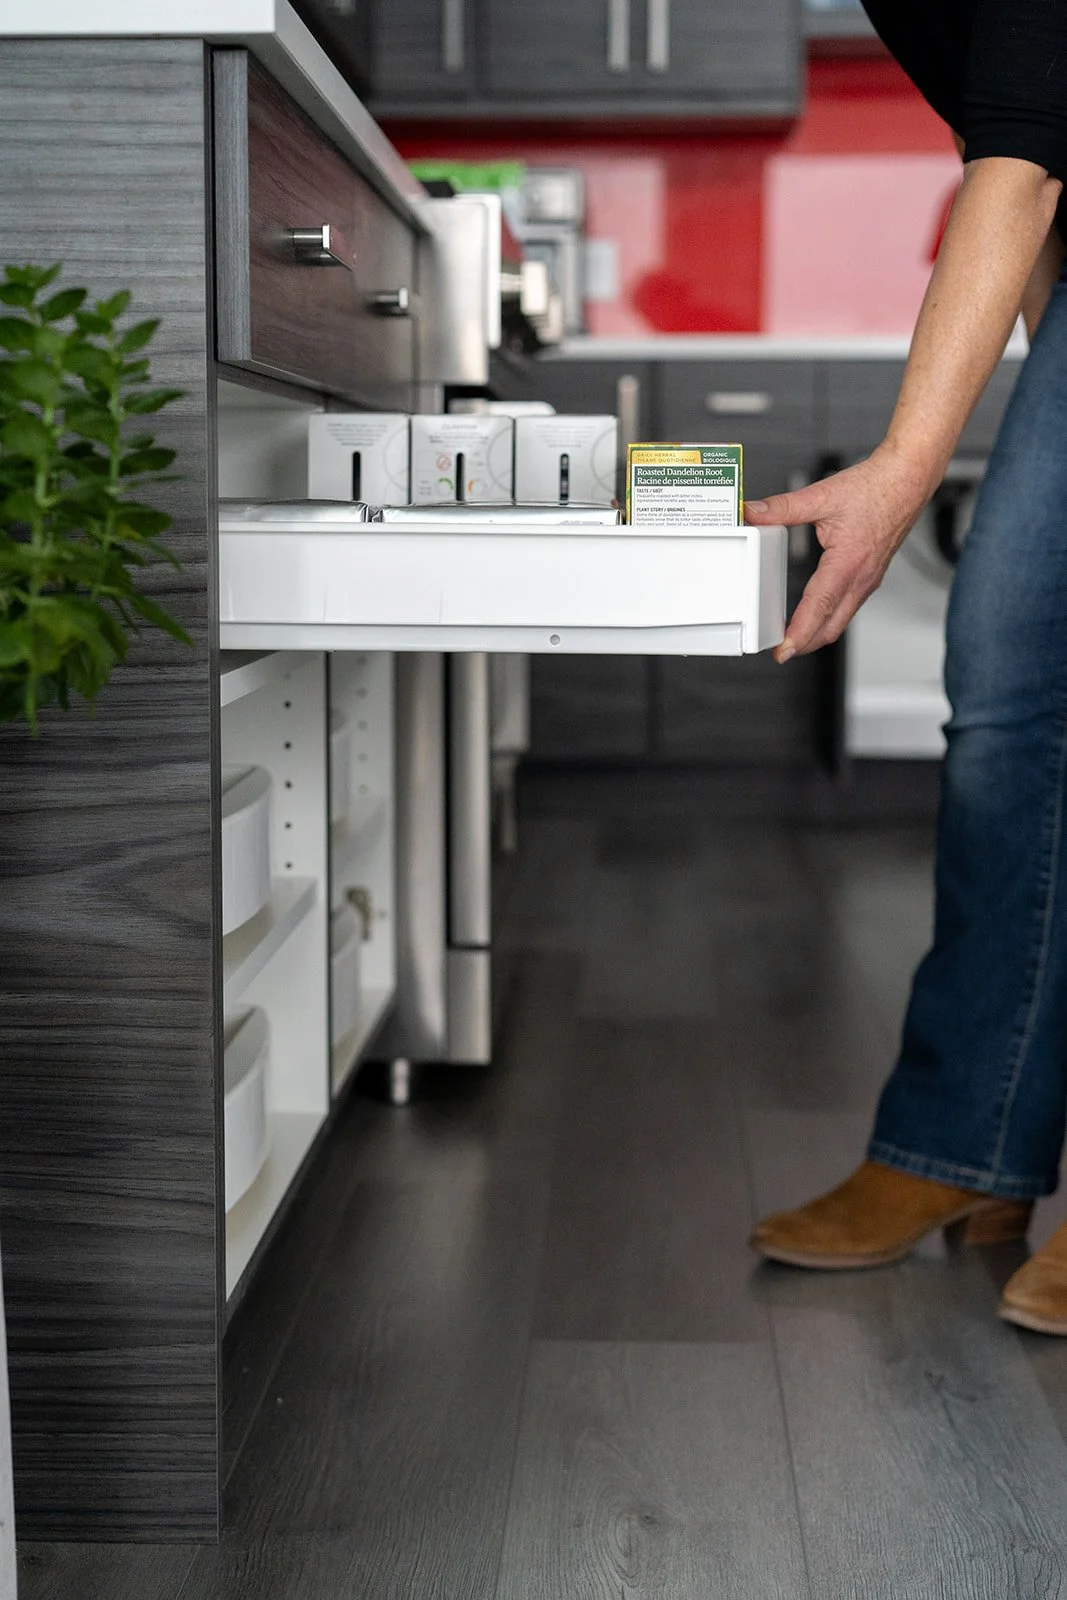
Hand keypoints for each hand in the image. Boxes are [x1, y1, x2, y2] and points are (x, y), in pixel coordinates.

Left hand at [744, 447, 931, 661]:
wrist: (908, 480)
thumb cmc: (876, 488)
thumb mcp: (821, 496)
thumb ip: (782, 508)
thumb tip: (753, 512)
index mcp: (848, 562)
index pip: (819, 608)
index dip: (799, 633)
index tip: (783, 650)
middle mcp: (861, 577)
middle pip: (831, 627)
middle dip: (805, 644)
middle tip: (781, 652)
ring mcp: (869, 580)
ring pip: (841, 620)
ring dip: (818, 634)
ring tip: (793, 639)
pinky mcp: (871, 576)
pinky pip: (849, 607)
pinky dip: (830, 618)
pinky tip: (817, 613)